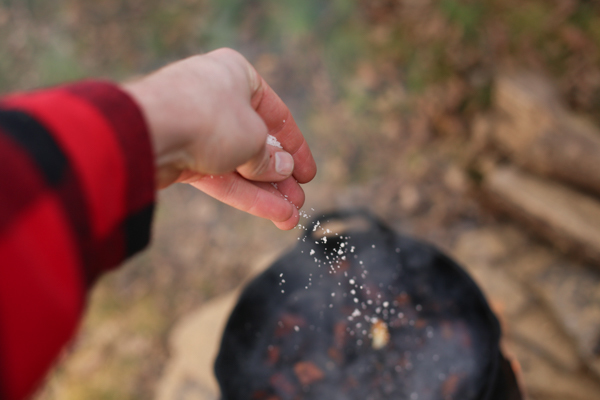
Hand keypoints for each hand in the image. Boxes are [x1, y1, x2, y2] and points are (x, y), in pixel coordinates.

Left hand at [122, 48, 316, 229]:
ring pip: (239, 165)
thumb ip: (270, 158)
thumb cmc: (208, 117)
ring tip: (290, 217)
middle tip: (299, 201)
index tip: (308, 174)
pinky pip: (220, 177)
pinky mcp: (180, 157)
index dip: (296, 147)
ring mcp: (195, 129)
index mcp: (236, 76)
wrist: (148, 131)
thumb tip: (284, 169)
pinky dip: (245, 196)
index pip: (275, 114)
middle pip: (257, 144)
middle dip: (280, 177)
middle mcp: (216, 99)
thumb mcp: (253, 138)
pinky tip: (271, 216)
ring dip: (266, 192)